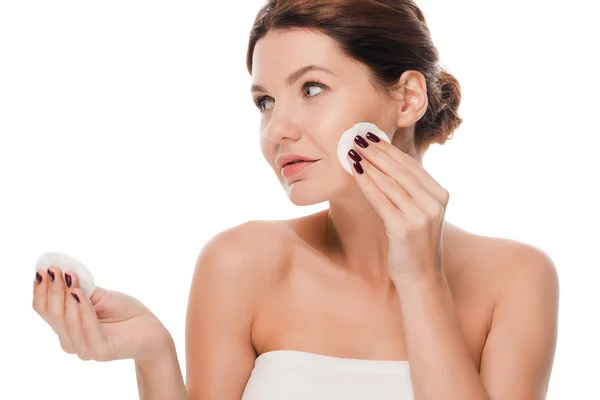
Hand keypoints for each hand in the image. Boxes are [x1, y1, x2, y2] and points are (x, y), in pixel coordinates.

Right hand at [32, 266, 171, 362]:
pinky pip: (88, 328)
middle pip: (52, 314)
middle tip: (54, 269)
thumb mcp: (98, 296)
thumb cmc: (124, 313)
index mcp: (66, 327)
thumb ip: (80, 289)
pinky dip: (82, 309)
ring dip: (65, 296)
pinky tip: (80, 293)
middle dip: (52, 289)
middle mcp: (70, 340)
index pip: (44, 309)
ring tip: (69, 276)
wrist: (150, 330)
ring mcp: (84, 348)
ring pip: (67, 321)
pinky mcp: (100, 351)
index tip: (42, 269)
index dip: (40, 289)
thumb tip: (61, 270)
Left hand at [347, 132, 448, 279]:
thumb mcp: (420, 212)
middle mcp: (434, 202)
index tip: (372, 136)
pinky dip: (366, 183)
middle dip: (376, 151)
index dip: (389, 149)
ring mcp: (420, 215)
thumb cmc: (415, 243)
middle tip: (357, 137)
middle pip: (399, 169)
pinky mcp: (404, 227)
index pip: (411, 165)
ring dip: (368, 163)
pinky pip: (381, 199)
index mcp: (440, 194)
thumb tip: (384, 161)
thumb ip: (411, 189)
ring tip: (352, 150)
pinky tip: (355, 172)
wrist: (421, 277)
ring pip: (389, 182)